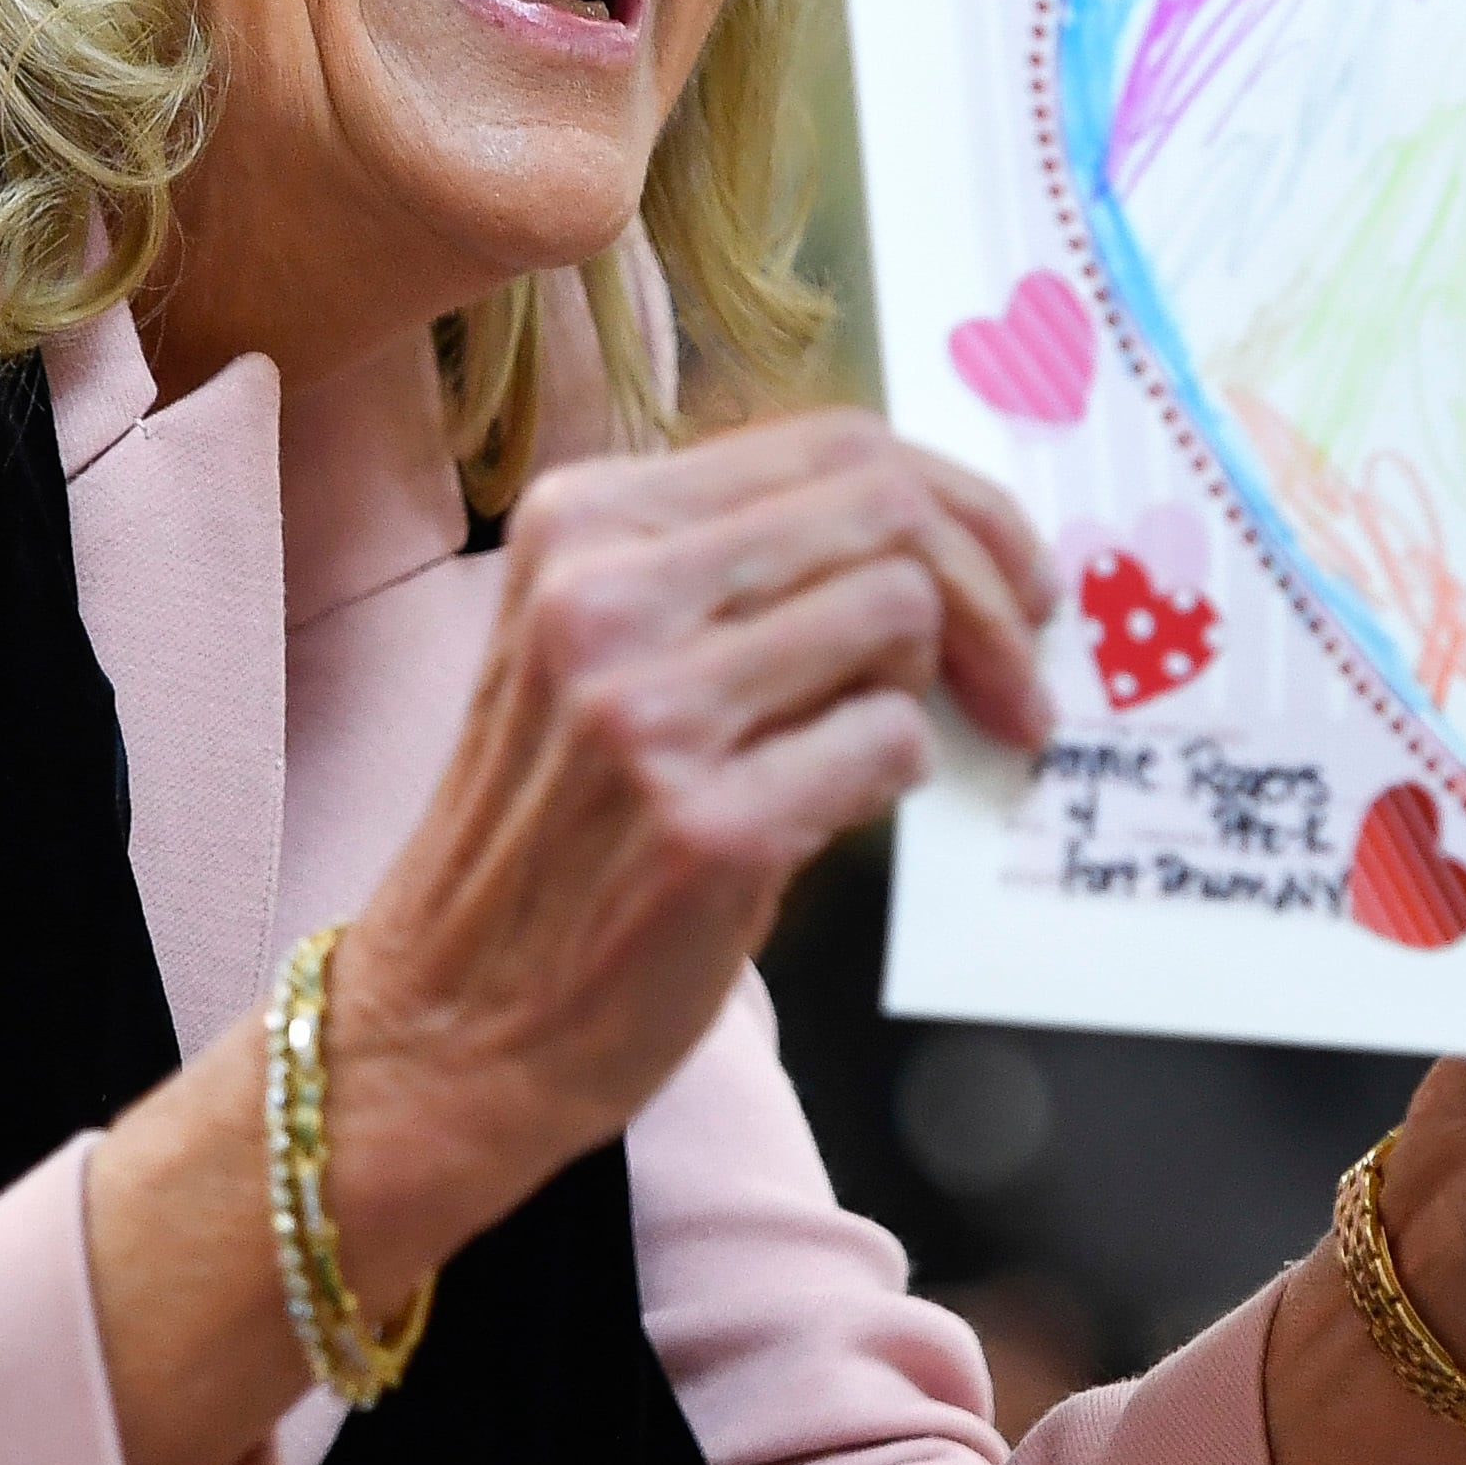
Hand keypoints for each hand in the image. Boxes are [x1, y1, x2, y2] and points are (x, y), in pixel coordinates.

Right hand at [314, 409, 1053, 1292]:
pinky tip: (836, 808)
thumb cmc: (550, 833)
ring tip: (885, 745)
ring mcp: (647, 712)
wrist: (447, 1020)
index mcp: (579, 525)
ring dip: (935, 685)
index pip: (830, 444)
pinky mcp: (705, 829)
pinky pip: (886, 745)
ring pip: (899, 612)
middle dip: (991, 588)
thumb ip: (730, 567)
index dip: (958, 501)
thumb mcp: (592, 645)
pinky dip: (895, 772)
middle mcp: (601, 598)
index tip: (1012, 575)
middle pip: (883, 510)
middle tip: (1018, 671)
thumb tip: (931, 527)